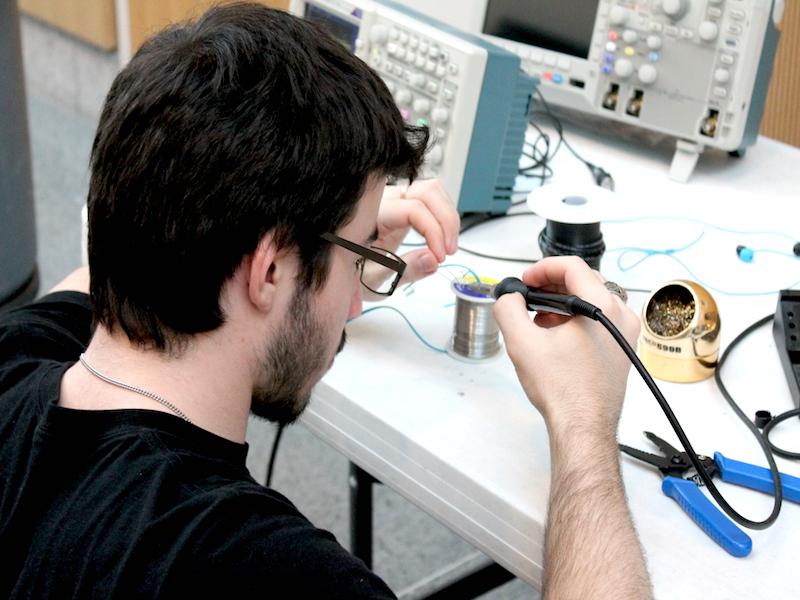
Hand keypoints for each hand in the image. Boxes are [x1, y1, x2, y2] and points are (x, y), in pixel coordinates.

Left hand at [363, 179, 458, 297]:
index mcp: (372, 216)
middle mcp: (383, 201)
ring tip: (447, 245)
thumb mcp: (375, 280)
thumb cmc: (352, 274)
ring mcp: (394, 202)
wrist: (340, 269)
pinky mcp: (402, 208)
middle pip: (427, 190)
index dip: (433, 231)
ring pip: (432, 191)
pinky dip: (441, 216)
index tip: (440, 257)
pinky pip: (429, 200)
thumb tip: (432, 260)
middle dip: (445, 219)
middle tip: (449, 250)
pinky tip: (440, 238)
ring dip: (446, 216)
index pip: (414, 209)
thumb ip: (406, 270)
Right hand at [492, 257, 639, 436]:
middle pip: (585, 280)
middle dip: (552, 284)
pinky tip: (555, 337)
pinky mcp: (622, 350)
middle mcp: (622, 316)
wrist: (583, 426)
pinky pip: (599, 320)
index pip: (573, 267)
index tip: (526, 281)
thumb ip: (509, 308)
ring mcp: (626, 334)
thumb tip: (508, 296)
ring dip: (563, 302)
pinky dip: (576, 319)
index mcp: (603, 307)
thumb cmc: (563, 391)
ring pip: (592, 300)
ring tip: (539, 319)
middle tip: (529, 296)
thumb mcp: (522, 342)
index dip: (543, 268)